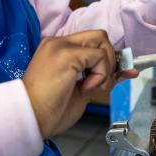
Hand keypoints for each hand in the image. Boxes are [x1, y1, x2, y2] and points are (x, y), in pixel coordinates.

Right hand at [22, 30, 136, 138]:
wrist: (28, 118)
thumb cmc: (48, 110)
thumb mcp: (82, 91)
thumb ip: (101, 77)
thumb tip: (126, 70)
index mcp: (58, 50)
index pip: (92, 42)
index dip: (109, 57)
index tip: (120, 72)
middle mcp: (58, 43)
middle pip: (99, 36)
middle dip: (110, 58)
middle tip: (102, 82)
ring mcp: (61, 46)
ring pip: (102, 41)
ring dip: (105, 66)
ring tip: (90, 86)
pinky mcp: (66, 54)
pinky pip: (99, 55)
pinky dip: (100, 73)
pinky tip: (86, 87)